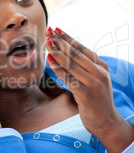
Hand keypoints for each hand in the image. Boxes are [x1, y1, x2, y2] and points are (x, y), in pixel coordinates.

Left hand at [45, 27, 133, 152]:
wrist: (107, 122)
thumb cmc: (96, 101)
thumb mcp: (94, 81)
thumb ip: (85, 68)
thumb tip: (67, 54)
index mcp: (102, 66)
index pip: (82, 48)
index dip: (68, 38)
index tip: (56, 29)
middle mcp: (99, 72)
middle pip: (75, 53)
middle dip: (60, 41)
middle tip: (48, 32)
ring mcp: (93, 82)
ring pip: (71, 63)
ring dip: (56, 52)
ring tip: (46, 43)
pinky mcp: (86, 93)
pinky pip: (68, 78)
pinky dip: (57, 68)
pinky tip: (49, 61)